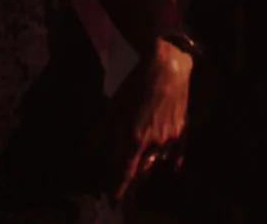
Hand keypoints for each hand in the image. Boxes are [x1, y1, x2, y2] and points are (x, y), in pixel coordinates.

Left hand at [109, 39, 190, 199]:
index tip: (112, 199)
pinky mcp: (182, 128)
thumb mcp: (113, 108)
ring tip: (141, 174)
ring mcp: (170, 137)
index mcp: (135, 139)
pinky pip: (180, 151)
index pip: (125, 172)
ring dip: (148, 169)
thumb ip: (99, 133)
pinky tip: (174, 167)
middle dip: (133, 178)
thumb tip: (84, 153)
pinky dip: (175, 160)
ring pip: (159, 162)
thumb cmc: (136, 86)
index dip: (118, 187)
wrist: (167, 67)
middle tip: (125, 182)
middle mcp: (154, 143)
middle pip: (142, 170)